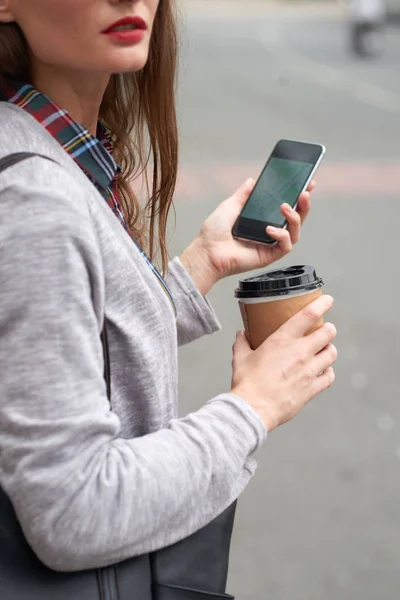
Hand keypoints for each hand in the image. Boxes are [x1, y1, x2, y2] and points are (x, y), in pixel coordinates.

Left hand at [180, 178, 313, 294]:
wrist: (207, 252)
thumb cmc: (214, 233)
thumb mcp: (229, 206)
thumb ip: (243, 194)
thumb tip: (253, 180)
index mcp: (261, 219)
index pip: (286, 207)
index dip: (298, 196)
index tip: (307, 183)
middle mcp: (269, 232)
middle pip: (296, 219)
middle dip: (304, 205)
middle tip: (304, 193)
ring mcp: (270, 244)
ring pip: (295, 232)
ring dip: (294, 218)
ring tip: (285, 207)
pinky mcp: (269, 256)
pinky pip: (286, 246)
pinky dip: (281, 235)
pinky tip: (270, 229)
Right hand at [231, 295, 336, 432]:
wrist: (253, 408)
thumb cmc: (247, 383)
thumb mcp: (240, 358)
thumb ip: (242, 343)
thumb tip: (241, 334)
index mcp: (282, 340)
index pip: (308, 315)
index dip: (322, 305)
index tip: (328, 300)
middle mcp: (300, 352)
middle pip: (327, 333)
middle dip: (328, 329)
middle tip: (325, 330)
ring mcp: (309, 370)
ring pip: (332, 354)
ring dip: (329, 350)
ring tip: (324, 351)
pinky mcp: (312, 388)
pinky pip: (330, 376)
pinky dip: (328, 372)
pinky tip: (322, 372)